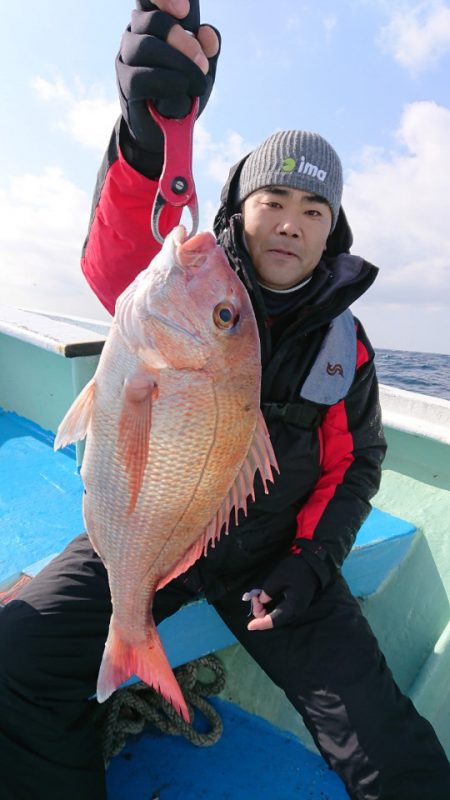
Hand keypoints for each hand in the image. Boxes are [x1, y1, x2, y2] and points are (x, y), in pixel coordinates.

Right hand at [116, 0, 219, 162]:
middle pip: (153, 20)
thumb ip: (208, 49)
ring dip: (178, 62)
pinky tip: (180, 88)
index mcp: (154, 22)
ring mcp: (127, 57)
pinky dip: (166, 82)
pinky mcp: (125, 83)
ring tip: (196, 81)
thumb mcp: (201, 67)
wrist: (166, 127)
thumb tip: (206, 32)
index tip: (185, 11)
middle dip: (183, 40)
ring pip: (146, 45)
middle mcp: (136, 33)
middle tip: (201, 61)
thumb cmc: (182, 90)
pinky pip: (141, 76)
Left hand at [244, 555, 319, 630]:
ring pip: (277, 616)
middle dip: (261, 612)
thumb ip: (268, 592)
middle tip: (254, 597)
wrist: (313, 563)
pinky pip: (281, 612)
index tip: (249, 626)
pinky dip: (271, 608)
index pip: (273, 620)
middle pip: (275, 620)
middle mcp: (296, 612)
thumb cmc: (296, 569)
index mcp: (292, 607)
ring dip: (265, 610)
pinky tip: (264, 601)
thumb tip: (261, 601)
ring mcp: (297, 608)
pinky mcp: (297, 604)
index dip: (260, 624)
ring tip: (257, 597)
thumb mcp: (278, 578)